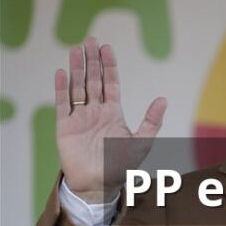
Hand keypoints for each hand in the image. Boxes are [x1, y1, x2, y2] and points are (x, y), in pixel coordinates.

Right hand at [55, 37, 166, 203]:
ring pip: (78, 87)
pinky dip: (62, 88)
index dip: (108, 66)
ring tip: (76, 49)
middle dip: (92, 61)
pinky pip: (63, 103)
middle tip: (91, 40)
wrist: (99, 184)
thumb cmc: (121, 166)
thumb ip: (152, 121)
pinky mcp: (65, 126)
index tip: (107, 48)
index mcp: (113, 113)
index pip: (110, 84)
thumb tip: (164, 99)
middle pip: (93, 80)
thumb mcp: (141, 142)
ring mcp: (80, 118)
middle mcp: (96, 112)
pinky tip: (62, 72)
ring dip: (76, 69)